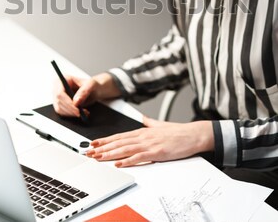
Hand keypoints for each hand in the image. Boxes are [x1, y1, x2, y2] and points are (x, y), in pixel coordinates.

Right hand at [52, 72, 121, 116]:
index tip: (77, 110)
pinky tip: (81, 113)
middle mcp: (58, 88)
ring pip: (59, 109)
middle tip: (82, 114)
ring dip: (71, 114)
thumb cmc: (92, 85)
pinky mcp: (60, 104)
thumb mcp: (91, 85)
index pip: (60, 93)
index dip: (67, 103)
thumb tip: (75, 102)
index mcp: (63, 79)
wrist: (94, 90)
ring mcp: (57, 97)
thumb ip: (84, 91)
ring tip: (84, 113)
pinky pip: (62, 113)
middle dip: (71, 110)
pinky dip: (71, 115)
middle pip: (58, 102)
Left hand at [86, 116, 213, 166]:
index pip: (120, 136)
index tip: (94, 143)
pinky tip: (118, 164)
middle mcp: (143, 136)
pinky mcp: (156, 152)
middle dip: (102, 148)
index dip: (105, 140)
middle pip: (118, 142)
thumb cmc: (178, 132)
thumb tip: (143, 119)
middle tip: (89, 152)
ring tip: (98, 158)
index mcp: (143, 131)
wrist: (193, 134)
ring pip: (125, 149)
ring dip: (110, 154)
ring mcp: (149, 144)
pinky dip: (127, 161)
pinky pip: (139, 157)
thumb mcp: (160, 125)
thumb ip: (150, 123)